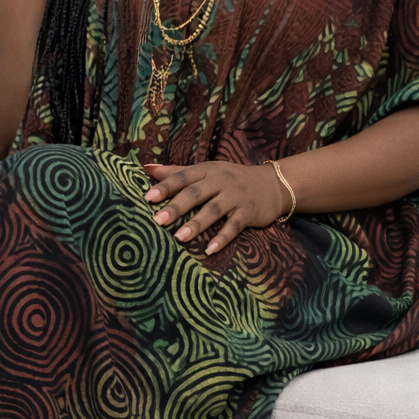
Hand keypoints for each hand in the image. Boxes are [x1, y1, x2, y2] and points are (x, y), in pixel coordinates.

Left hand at [142, 160, 288, 253]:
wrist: (272, 184)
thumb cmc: (231, 179)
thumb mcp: (207, 171)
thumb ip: (177, 172)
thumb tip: (145, 169)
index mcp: (207, 170)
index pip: (183, 177)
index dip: (165, 186)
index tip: (148, 198)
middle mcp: (221, 181)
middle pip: (196, 193)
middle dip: (177, 206)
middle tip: (158, 220)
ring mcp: (235, 197)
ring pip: (213, 210)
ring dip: (196, 224)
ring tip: (179, 237)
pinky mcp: (248, 212)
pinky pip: (234, 226)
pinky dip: (222, 238)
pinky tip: (209, 249)